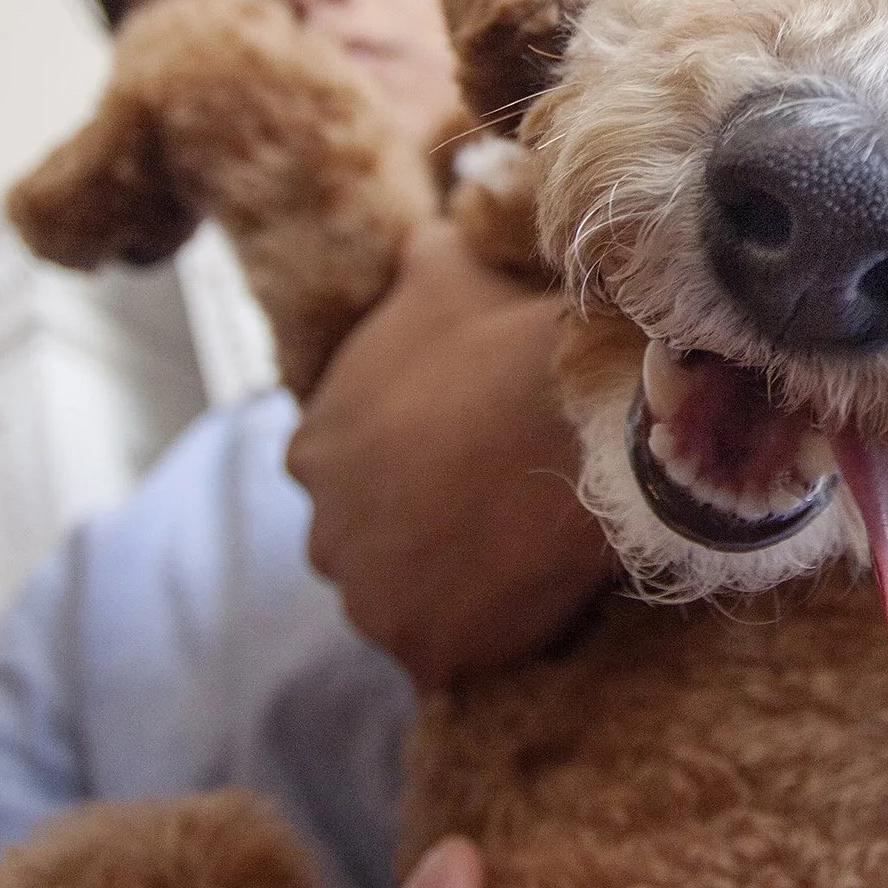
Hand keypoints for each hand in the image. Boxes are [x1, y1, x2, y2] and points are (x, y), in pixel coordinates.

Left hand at [290, 221, 611, 687]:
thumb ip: (415, 263)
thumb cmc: (506, 339)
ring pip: (411, 610)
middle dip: (424, 541)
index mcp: (312, 448)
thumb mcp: (442, 272)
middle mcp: (321, 532)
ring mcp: (370, 602)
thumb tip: (424, 228)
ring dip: (458, 597)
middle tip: (502, 518)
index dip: (414, 472)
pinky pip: (459, 659)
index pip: (349, 476)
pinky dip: (495, 641)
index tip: (469, 463)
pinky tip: (543, 604)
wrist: (575, 417)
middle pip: (373, 551)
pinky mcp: (426, 655)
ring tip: (529, 565)